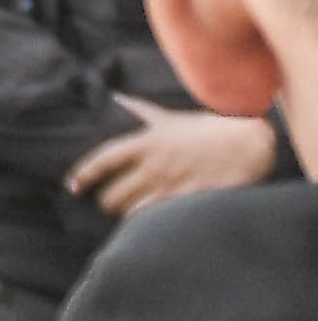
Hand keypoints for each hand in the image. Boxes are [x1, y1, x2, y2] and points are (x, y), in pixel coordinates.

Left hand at [70, 98, 281, 215]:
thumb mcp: (170, 117)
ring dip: (124, 214)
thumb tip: (116, 96)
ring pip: (132, 209)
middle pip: (113, 193)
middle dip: (105, 202)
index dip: (84, 174)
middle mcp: (154, 164)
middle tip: (106, 205)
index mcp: (146, 142)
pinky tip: (146, 223)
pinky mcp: (189, 198)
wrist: (248, 143)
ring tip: (124, 215)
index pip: (104, 159)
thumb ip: (140, 109)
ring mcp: (172, 182)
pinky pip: (158, 216)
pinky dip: (147, 221)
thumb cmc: (207, 129)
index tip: (72, 186)